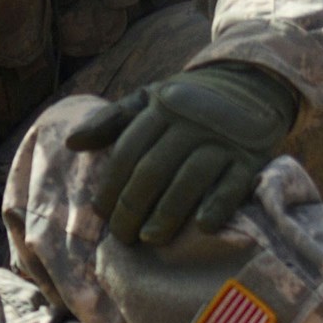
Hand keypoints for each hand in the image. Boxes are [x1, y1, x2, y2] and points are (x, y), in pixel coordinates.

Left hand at [64, 61, 298, 245]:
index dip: (111, 185)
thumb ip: (112, 120)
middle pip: (154, 170)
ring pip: (189, 180)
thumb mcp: (149, 99)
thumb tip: (72, 143)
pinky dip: (217, 206)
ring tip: (150, 239)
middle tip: (122, 236)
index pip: (129, 151)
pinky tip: (202, 227)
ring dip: (167, 213)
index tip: (100, 213)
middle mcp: (192, 121)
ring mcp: (223, 139)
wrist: (250, 83)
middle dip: (132, 207)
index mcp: (162, 107)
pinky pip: (233, 185)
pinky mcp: (251, 158)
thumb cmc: (188, 101)